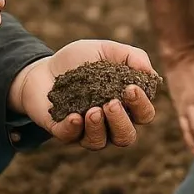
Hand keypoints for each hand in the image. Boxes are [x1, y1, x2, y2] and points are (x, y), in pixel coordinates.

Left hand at [10, 39, 157, 149]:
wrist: (44, 68)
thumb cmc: (80, 60)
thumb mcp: (106, 50)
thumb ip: (131, 56)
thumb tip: (149, 72)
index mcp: (125, 105)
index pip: (143, 114)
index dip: (141, 104)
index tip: (131, 88)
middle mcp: (109, 124)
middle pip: (126, 136)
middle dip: (121, 121)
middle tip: (111, 103)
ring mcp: (85, 131)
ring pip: (100, 142)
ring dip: (99, 128)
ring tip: (93, 110)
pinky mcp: (63, 131)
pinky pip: (71, 138)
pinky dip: (74, 128)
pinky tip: (75, 116)